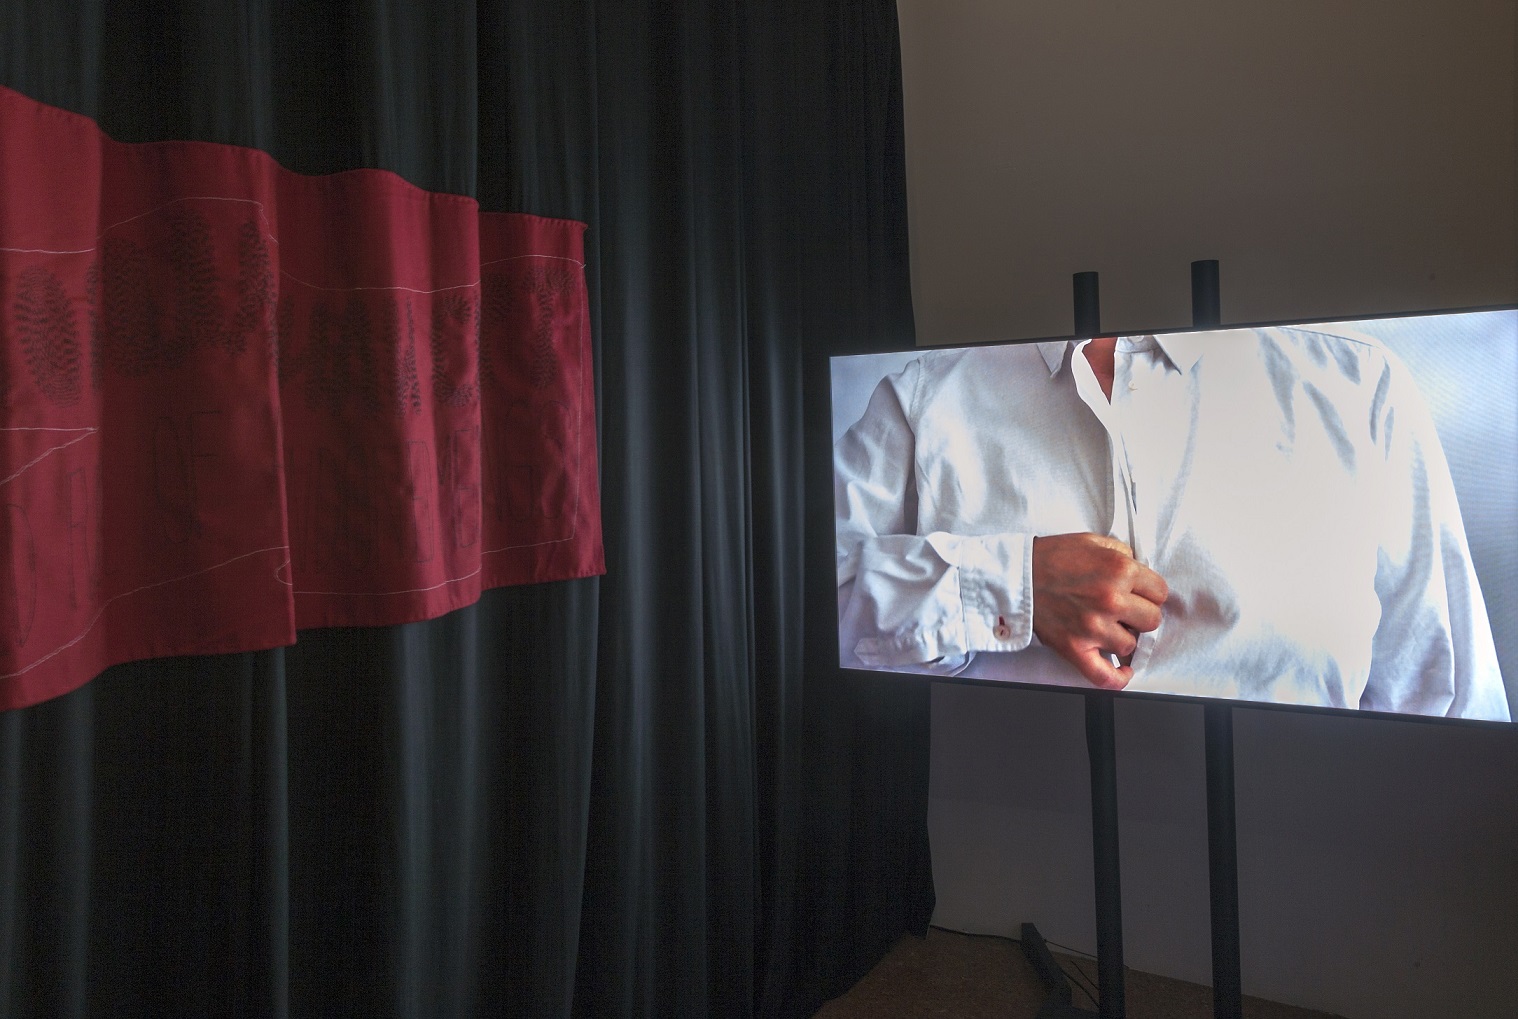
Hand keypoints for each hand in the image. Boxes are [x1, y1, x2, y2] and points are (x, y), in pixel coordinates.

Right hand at [1031, 533, 1167, 690]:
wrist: (1016, 576)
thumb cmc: (1051, 557)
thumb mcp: (1092, 540)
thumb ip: (1121, 553)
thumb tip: (1138, 568)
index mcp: (1119, 570)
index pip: (1160, 592)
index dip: (1149, 593)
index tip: (1139, 595)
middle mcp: (1111, 599)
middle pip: (1152, 620)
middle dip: (1140, 614)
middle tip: (1124, 610)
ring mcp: (1094, 627)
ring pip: (1131, 645)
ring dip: (1122, 637)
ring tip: (1108, 627)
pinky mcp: (1076, 648)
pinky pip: (1105, 675)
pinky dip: (1117, 678)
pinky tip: (1123, 671)